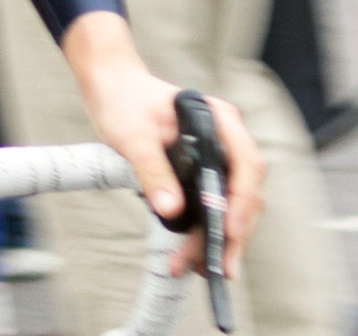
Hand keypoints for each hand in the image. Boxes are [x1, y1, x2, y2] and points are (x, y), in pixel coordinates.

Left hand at [63, 14, 264, 279]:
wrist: (111, 87)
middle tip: (220, 269)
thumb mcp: (134, 136)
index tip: (229, 232)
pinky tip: (195, 253)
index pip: (246, 165)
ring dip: (220, 237)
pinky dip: (207, 229)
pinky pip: (215, 203)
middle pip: (244, 191)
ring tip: (201, 269)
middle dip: (233, 233)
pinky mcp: (204, 170)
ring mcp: (218, 155)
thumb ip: (154, 170)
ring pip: (232, 203)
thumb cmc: (124, 101)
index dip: (242, 203)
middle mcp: (227, 138)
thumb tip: (171, 209)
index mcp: (220, 120)